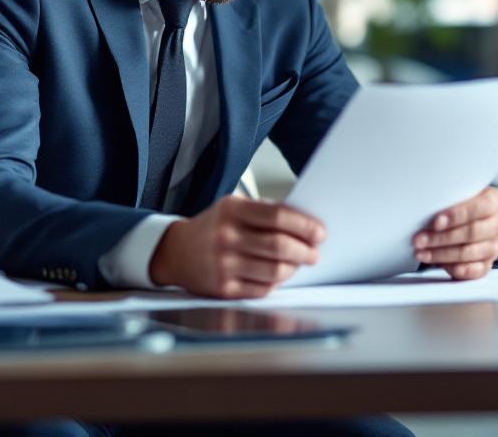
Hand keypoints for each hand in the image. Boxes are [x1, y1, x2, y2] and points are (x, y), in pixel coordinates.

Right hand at [148, 197, 324, 298]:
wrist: (177, 252)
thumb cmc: (214, 228)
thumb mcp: (234, 208)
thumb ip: (265, 212)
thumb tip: (306, 224)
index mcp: (232, 210)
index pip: (278, 216)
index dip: (305, 225)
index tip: (320, 232)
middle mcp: (226, 237)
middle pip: (280, 245)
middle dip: (305, 251)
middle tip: (314, 253)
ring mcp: (224, 265)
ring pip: (275, 271)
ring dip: (293, 268)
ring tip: (297, 264)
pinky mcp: (223, 289)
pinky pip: (263, 289)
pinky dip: (276, 283)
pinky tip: (277, 275)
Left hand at [412, 187, 497, 280]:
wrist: (470, 218)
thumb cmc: (461, 204)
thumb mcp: (458, 194)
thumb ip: (449, 199)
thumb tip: (427, 208)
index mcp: (495, 201)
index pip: (480, 207)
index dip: (457, 215)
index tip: (436, 222)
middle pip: (472, 232)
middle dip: (442, 238)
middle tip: (420, 240)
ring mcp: (495, 245)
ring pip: (469, 252)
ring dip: (442, 254)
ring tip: (422, 252)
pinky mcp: (488, 263)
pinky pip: (474, 271)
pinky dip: (456, 269)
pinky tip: (440, 265)